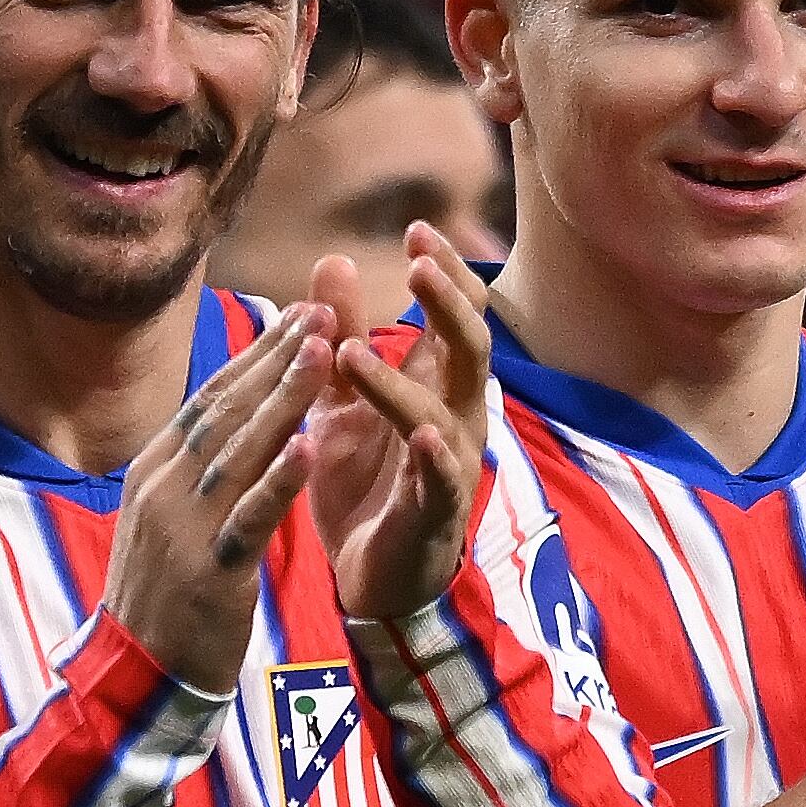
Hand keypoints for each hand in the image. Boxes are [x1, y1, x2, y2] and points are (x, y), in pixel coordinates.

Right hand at [103, 303, 335, 690]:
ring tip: (323, 353)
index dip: (254, 354)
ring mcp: (184, 529)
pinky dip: (280, 478)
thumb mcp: (166, 522)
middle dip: (276, 358)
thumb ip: (193, 473)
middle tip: (321, 310)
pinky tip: (312, 444)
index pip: (209, 400)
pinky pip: (251, 517)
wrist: (136, 679)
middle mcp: (163, 489)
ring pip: (240, 451)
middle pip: (226, 411)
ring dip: (284, 398)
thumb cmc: (162, 600)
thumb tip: (225, 422)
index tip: (296, 313)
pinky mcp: (211, 572)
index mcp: (154, 473)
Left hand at [304, 224, 495, 621]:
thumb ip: (341, 333)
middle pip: (471, 349)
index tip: (418, 230)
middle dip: (449, 306)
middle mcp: (455, 416)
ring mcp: (450, 465)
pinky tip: (421, 437)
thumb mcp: (342, 399)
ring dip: (399, 384)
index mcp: (435, 385)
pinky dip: (435, 458)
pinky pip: (445, 481)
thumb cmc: (367, 480)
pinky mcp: (436, 513)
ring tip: (352, 354)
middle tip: (419, 266)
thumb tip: (334, 260)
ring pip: (442, 413)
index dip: (445, 274)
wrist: (371, 576)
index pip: (456, 316)